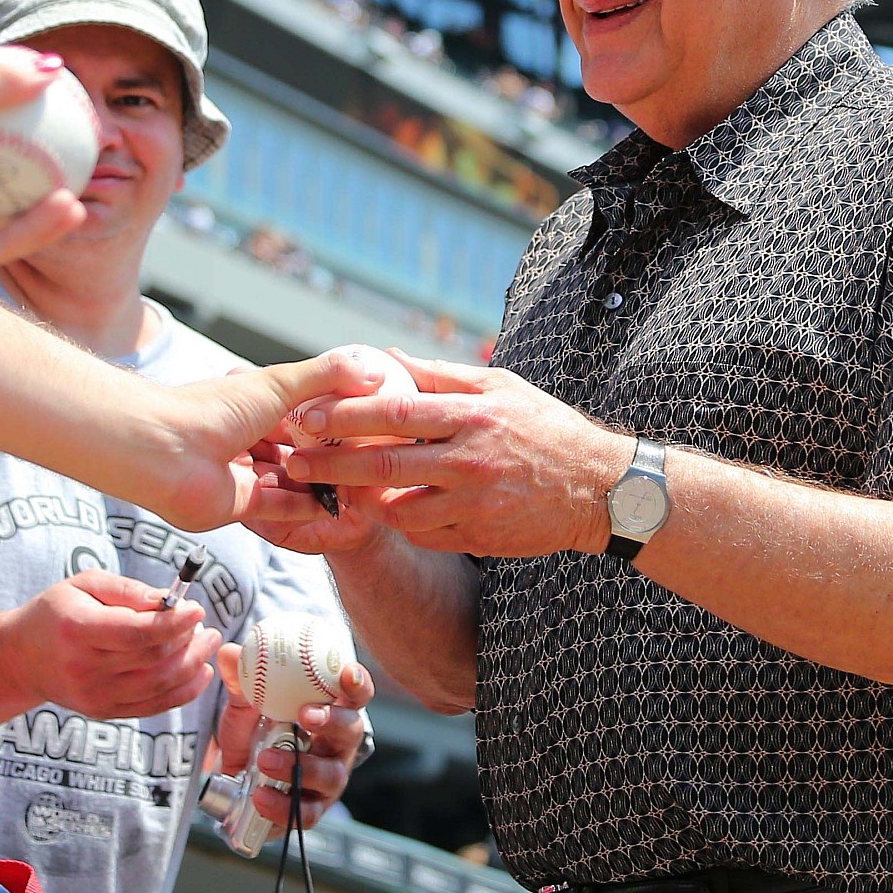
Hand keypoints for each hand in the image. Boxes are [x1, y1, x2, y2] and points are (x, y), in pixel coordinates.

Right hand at [4, 572, 219, 719]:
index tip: (197, 609)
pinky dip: (184, 691)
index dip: (174, 622)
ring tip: (207, 641)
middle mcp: (85, 668)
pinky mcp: (104, 712)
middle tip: (204, 624)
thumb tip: (168, 600)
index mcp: (77, 630)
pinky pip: (154, 706)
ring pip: (159, 685)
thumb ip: (127, 590)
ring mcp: (95, 696)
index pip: (136, 632)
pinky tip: (201, 671)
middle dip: (188, 640)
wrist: (23, 659)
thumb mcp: (84, 584)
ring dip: (193, 663)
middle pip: (153, 659)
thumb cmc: (57, 613)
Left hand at [143, 347, 395, 533]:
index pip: (301, 412)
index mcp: (254, 404)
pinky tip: (337, 504)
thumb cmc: (214, 408)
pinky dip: (306, 506)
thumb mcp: (279, 383)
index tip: (368, 423)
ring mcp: (243, 474)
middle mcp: (247, 438)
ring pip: (291, 479)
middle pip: (296, 448)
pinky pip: (280, 507)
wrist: (163, 451)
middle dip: (328, 453)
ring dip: (320, 481)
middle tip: (370, 458)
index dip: (332, 418)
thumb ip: (326, 376)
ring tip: (361, 482)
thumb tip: (374, 368)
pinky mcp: (239, 506)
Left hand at [214, 640, 374, 828]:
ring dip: (300, 766)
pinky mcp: (313, 809)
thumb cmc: (255, 731)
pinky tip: (261, 796)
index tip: (346, 672)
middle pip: (352, 731)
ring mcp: (329, 779)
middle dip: (333, 721)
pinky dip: (283, 805)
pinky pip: (307, 812)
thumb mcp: (245, 705)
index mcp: (330, 712)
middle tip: (306, 715)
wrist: (236, 775)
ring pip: (330, 774)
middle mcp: (337, 745)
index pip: (356, 695)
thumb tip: (230, 653)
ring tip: (266, 760)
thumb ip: (241, 680)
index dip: (357, 683)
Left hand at [285, 351, 627, 557]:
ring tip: (330, 489)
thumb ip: (441, 373)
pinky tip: (385, 510)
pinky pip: (423, 533)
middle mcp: (470, 458)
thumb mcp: (500, 386)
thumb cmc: (544, 427)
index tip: (306, 415)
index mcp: (472, 414)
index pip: (395, 410)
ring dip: (359, 499)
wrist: (599, 488)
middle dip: (330, 463)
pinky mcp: (479, 537)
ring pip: (397, 507)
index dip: (344, 414)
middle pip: (383, 462)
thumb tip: (388, 355)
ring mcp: (474, 502)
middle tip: (293, 461)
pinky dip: (399, 522)